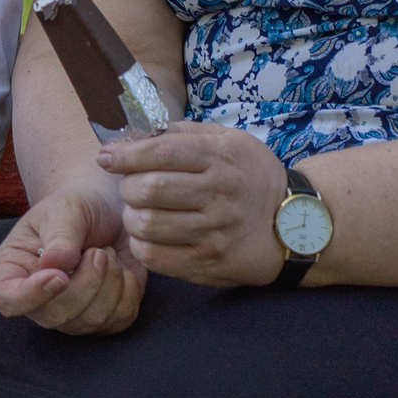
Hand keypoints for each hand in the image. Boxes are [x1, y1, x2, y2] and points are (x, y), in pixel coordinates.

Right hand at [0, 186, 145, 333]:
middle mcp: (39, 299)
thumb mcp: (66, 209)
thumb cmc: (77, 207)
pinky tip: (121, 269)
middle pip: (55, 315)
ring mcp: (71, 314)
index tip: (59, 276)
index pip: (8, 299)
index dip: (31, 295)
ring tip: (106, 254)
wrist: (109, 211)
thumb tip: (55, 265)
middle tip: (98, 251)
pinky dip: (128, 290)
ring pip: (91, 320)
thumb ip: (60, 236)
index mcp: (15, 269)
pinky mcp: (104, 319)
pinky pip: (119, 319)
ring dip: (110, 282)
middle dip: (86, 283)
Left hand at [96, 121, 289, 286]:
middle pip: (150, 189)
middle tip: (130, 186)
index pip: (163, 152)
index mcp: (222, 159)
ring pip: (148, 224)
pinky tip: (148, 234)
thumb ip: (180, 134)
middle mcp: (220, 196)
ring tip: (138, 211)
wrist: (291, 225)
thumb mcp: (227, 141)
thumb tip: (132, 134)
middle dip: (128, 186)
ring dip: (131, 217)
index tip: (106, 157)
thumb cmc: (250, 176)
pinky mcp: (209, 264)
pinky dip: (141, 243)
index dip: (127, 154)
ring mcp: (215, 233)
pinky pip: (155, 256)